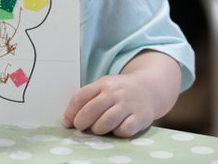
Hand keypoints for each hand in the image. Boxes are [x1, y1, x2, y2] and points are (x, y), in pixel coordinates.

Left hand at [62, 51, 180, 137]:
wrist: (150, 88)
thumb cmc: (120, 91)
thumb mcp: (104, 86)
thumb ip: (87, 98)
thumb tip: (68, 119)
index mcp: (102, 84)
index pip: (79, 98)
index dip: (70, 113)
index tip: (67, 122)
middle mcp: (115, 93)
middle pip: (90, 111)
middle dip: (81, 123)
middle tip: (81, 128)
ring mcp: (128, 104)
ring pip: (105, 122)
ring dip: (97, 129)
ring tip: (98, 129)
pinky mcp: (141, 117)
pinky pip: (124, 130)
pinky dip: (117, 133)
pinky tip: (116, 129)